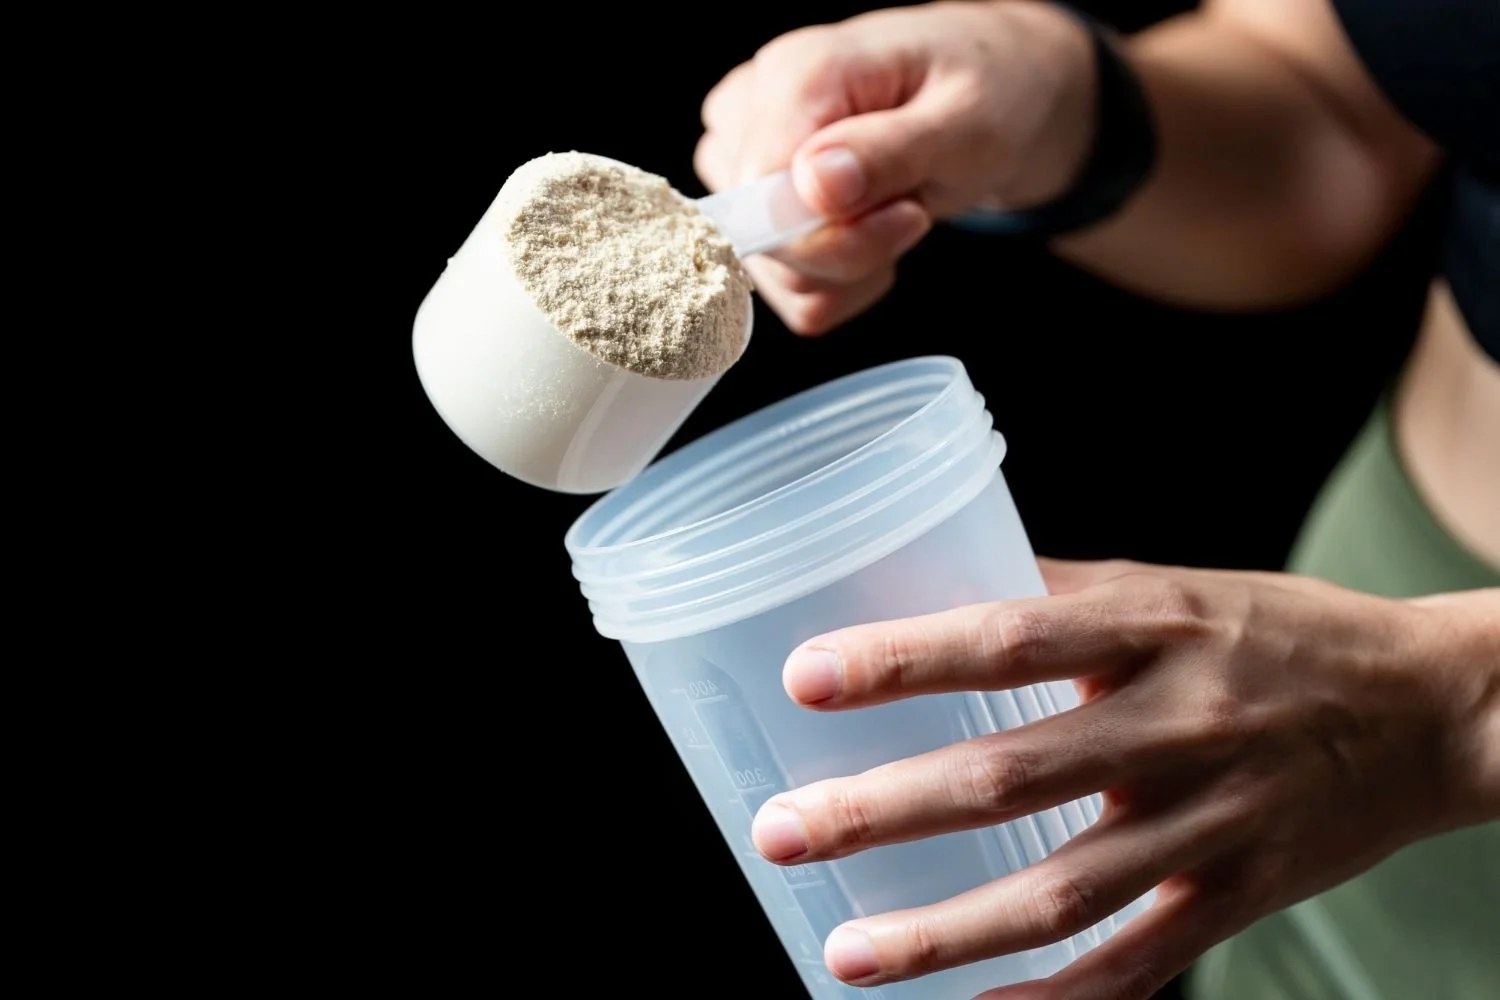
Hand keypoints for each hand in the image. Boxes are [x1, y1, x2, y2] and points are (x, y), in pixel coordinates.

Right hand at [695, 1, 1095, 333]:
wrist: (990, 96)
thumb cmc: (983, 94)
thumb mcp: (967, 122)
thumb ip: (890, 152)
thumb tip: (812, 185)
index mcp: (794, 72)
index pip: (763, 191)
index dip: (834, 231)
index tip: (909, 214)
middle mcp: (750, 112)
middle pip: (761, 239)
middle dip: (851, 252)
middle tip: (913, 210)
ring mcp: (742, 161)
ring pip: (770, 274)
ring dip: (848, 271)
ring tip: (894, 212)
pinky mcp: (752, 205)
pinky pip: (782, 289)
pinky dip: (838, 284)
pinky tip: (872, 234)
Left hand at [750, 559, 1499, 997]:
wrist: (1433, 709)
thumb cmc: (1282, 633)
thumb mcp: (1175, 583)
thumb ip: (1060, 593)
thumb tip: (937, 584)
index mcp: (1155, 625)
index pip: (1008, 638)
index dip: (903, 660)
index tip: (805, 677)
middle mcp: (1180, 723)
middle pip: (1013, 776)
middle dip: (885, 809)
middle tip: (781, 831)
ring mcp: (1213, 822)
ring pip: (1063, 892)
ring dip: (945, 932)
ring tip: (844, 954)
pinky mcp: (1242, 896)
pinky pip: (1136, 965)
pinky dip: (1052, 999)